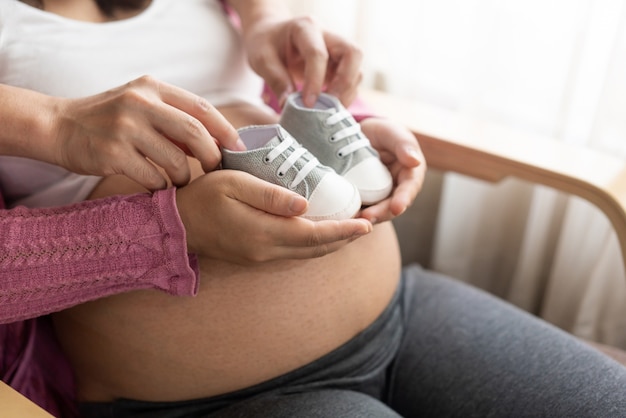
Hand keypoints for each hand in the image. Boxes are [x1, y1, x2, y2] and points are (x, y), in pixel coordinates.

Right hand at [52, 76, 243, 189]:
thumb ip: (175, 120)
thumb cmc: (109, 120)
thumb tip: (217, 143)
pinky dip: (161, 186)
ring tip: (180, 181)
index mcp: (152, 88)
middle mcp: (139, 102)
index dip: (225, 130)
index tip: (238, 149)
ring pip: (175, 160)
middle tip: (215, 170)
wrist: (58, 127)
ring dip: (184, 177)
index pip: (201, 107)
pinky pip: (152, 177)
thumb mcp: (142, 107)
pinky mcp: (112, 153)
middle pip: (194, 132)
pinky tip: (157, 186)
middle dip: (212, 156)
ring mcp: (124, 128)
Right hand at [176, 170, 372, 263]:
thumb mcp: (233, 184)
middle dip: (344, 239)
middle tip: (367, 225)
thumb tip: (306, 206)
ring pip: (306, 254)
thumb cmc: (202, 197)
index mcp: (263, 233)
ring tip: (351, 230)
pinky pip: (293, 253)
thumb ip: (270, 195)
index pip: (314, 234)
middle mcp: (266, 251)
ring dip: (331, 244)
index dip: (343, 231)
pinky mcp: (255, 257)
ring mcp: (260, 257)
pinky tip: (320, 234)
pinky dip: (313, 245)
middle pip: (316, 249)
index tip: (366, 224)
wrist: (176, 226)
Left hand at [242, 16, 362, 106]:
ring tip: (328, 111)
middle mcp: (327, 35)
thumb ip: (276, 80)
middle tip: (329, 105)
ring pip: (356, 69)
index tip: (307, 104)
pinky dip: (344, 96)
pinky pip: (351, 80)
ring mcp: (336, 50)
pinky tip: (329, 108)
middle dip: (345, 82)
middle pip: (353, 54)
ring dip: (346, 92)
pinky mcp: (339, 65)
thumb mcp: (262, 59)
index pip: (318, 54)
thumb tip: (289, 105)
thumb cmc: (265, 44)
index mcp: (305, 28)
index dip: (315, 81)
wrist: (271, 35)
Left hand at [358, 118, 425, 223]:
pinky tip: (344, 218)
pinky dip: (354, 215)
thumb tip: (415, 162)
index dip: (403, 199)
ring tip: (354, 221)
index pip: (409, 189)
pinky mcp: (365, 200)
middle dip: (381, 213)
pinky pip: (361, 209)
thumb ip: (403, 145)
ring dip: (366, 218)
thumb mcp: (393, 133)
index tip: (397, 208)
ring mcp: (380, 197)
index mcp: (410, 174)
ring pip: (376, 211)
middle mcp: (397, 190)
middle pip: (392, 206)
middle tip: (368, 218)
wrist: (361, 136)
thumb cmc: (383, 133)